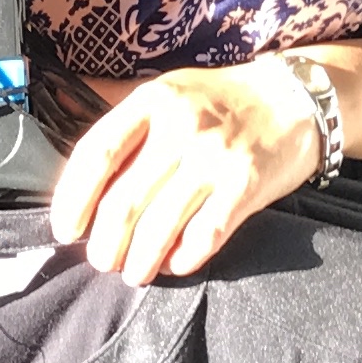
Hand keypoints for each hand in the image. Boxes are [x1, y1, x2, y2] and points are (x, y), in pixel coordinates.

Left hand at [49, 58, 326, 285]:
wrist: (295, 98)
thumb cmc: (223, 101)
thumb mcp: (168, 90)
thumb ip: (122, 114)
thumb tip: (69, 137)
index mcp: (152, 101)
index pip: (96, 153)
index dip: (72, 198)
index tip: (66, 228)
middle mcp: (180, 127)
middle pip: (123, 200)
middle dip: (105, 243)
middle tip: (102, 260)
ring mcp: (214, 157)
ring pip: (159, 226)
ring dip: (140, 260)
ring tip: (133, 272)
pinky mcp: (245, 184)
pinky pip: (204, 235)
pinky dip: (184, 258)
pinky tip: (175, 264)